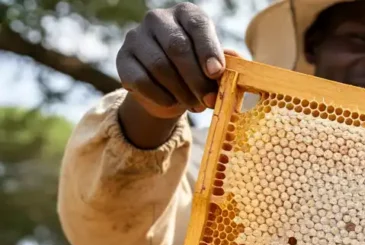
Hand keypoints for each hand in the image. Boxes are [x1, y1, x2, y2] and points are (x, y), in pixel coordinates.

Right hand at [116, 3, 226, 118]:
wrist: (166, 87)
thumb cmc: (197, 70)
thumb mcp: (214, 64)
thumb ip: (227, 62)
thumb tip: (237, 60)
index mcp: (186, 14)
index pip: (197, 25)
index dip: (208, 50)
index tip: (216, 73)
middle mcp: (158, 19)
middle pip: (177, 47)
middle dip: (197, 79)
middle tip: (210, 100)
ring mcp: (136, 37)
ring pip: (159, 66)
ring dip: (181, 91)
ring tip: (195, 105)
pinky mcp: (122, 58)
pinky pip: (141, 80)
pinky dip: (160, 96)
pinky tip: (172, 103)